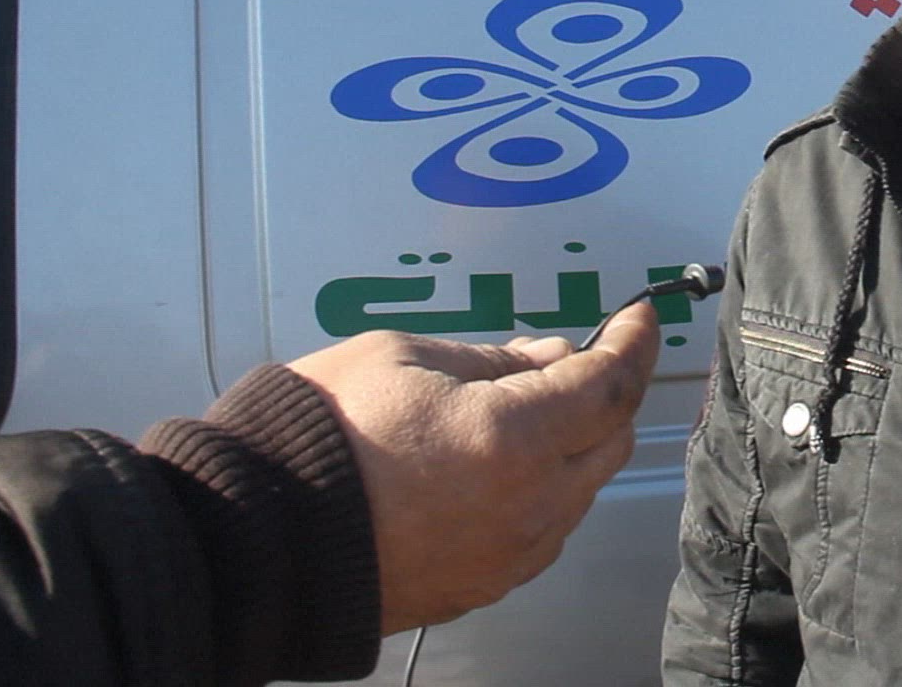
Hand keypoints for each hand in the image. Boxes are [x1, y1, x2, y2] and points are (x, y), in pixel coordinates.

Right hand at [287, 304, 661, 634]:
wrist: (262, 535)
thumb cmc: (321, 437)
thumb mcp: (405, 357)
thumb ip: (491, 359)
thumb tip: (546, 357)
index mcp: (515, 437)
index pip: (610, 383)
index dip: (632, 343)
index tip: (639, 318)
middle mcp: (529, 503)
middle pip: (611, 438)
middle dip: (606, 392)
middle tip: (576, 357)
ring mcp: (511, 552)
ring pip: (581, 488)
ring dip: (574, 443)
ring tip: (525, 408)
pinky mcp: (485, 583)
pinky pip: (542, 528)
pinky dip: (542, 488)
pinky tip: (501, 463)